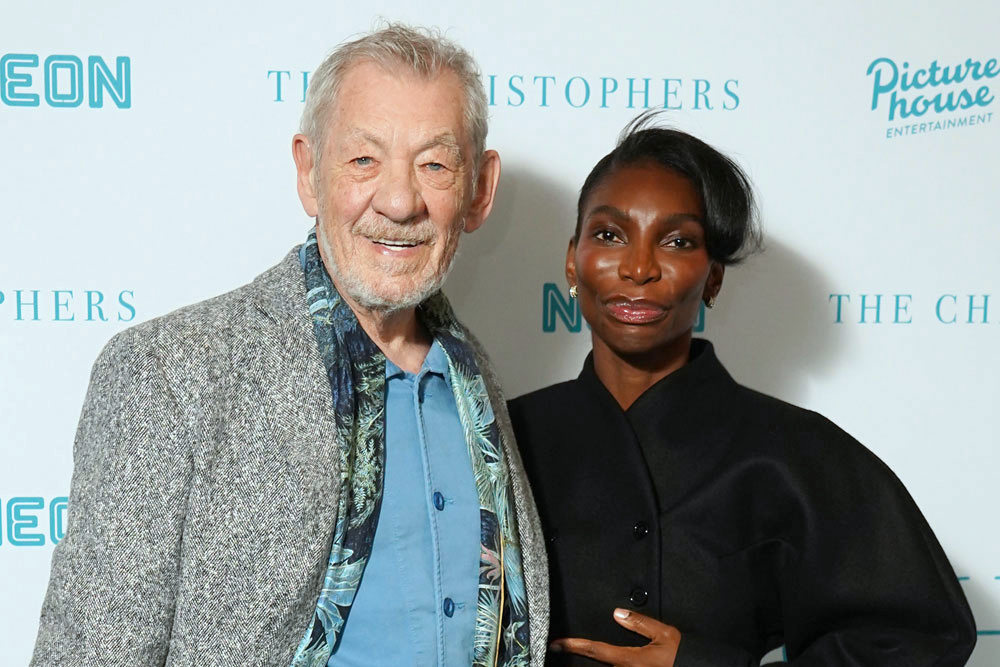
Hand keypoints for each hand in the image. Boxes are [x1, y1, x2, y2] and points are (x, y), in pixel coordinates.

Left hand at [549, 608, 680, 665]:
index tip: (556, 643)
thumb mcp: (665, 635)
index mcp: (629, 660)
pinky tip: (607, 663)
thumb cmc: (683, 658)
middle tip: (565, 650)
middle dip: (582, 658)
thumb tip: (618, 614)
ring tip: (582, 656)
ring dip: (596, 665)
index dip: (573, 645)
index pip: (595, 649)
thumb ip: (640, 623)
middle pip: (597, 665)